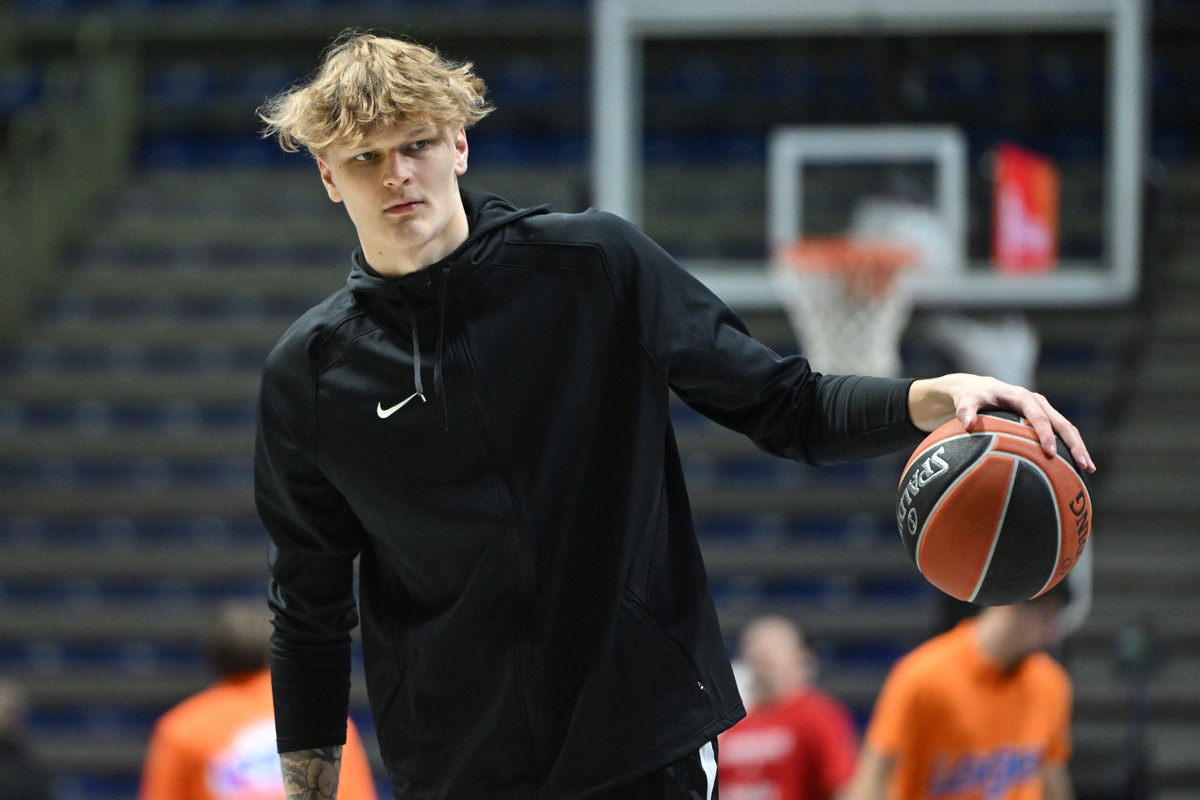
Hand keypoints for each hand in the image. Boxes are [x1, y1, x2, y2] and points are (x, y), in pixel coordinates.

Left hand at [908, 373, 1094, 472]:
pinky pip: (1060, 433)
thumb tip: (967, 423)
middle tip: (1083, 465)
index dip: (1045, 434)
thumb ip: (965, 410)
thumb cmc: (970, 396)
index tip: (1051, 453)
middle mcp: (1037, 401)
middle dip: (1075, 444)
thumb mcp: (964, 400)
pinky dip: (1070, 448)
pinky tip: (1075, 468)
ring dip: (1078, 447)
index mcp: (1021, 397)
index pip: (1038, 416)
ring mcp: (1043, 409)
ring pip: (1067, 428)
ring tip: (1088, 469)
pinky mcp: (1043, 417)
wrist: (976, 387)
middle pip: (1062, 423)